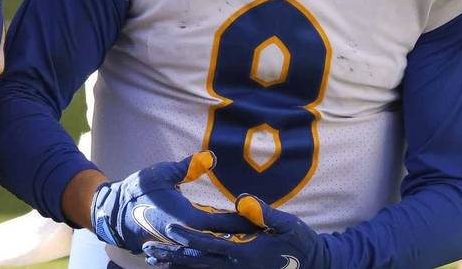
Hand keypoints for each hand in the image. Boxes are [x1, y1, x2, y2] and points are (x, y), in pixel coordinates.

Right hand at [91, 152, 254, 254]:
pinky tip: (227, 252)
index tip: (264, 220)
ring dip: (231, 244)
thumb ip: (188, 167)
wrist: (114, 214)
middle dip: (244, 236)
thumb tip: (212, 157)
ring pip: (213, 249)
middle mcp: (187, 237)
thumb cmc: (139, 191)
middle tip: (266, 232)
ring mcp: (181, 246)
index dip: (245, 220)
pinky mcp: (176, 249)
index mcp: (188, 219)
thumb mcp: (162, 173)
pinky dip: (214, 251)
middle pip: (223, 239)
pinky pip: (200, 253)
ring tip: (254, 243)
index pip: (224, 222)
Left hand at [143, 194, 328, 268]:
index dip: (188, 236)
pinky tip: (177, 267)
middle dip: (172, 256)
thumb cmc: (300, 242)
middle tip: (148, 250)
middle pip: (197, 261)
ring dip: (177, 266)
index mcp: (244, 252)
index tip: (169, 228)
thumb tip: (242, 199)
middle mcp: (236, 265)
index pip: (209, 244)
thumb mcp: (288, 224)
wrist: (313, 264)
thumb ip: (264, 212)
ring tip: (153, 260)